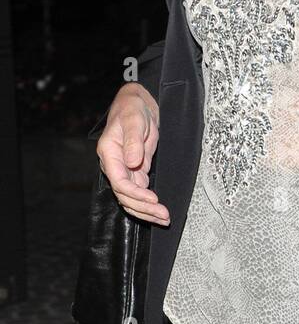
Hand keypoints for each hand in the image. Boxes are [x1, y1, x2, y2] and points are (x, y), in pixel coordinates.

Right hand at [95, 84, 169, 224]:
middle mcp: (114, 165)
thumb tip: (132, 162)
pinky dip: (148, 203)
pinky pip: (139, 192)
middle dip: (144, 208)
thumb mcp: (134, 120)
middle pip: (125, 196)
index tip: (153, 200)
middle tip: (164, 216)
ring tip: (164, 219)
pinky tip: (160, 210)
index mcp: (109, 154)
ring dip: (146, 211)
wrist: (138, 104)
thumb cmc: (132, 109)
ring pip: (131, 198)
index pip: (119, 182)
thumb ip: (133, 141)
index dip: (136, 194)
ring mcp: (124, 170)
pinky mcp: (135, 171)